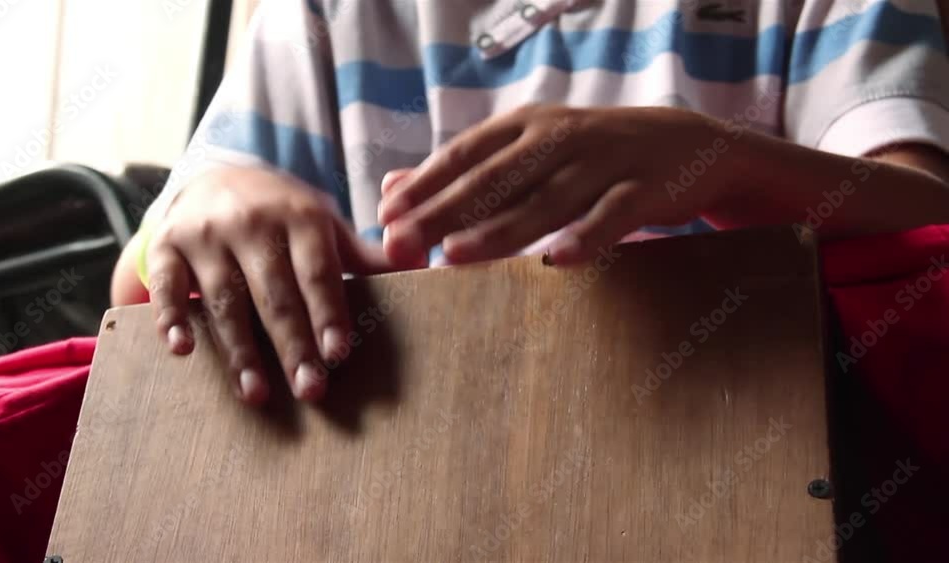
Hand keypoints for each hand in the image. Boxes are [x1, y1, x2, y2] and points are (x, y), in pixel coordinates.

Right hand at [146, 165, 391, 403]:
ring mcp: (206, 235)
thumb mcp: (325, 226)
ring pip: (223, 298)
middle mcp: (252, 222)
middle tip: (310, 390)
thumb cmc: (284, 216)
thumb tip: (423, 261)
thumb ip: (368, 255)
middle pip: (274, 293)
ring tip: (257, 393)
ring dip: (240, 349)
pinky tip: (182, 351)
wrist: (215, 177)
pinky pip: (167, 286)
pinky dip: (171, 316)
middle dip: (292, 344)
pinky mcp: (167, 247)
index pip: (316, 271)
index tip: (338, 352)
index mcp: (299, 216)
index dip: (327, 311)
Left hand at [377, 104, 735, 265]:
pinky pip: (612, 215)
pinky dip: (586, 237)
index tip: (384, 216)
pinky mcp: (644, 188)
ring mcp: (603, 161)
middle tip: (401, 244)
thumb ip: (464, 171)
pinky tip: (558, 261)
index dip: (424, 185)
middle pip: (494, 179)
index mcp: (525, 125)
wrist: (685, 143)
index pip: (464, 155)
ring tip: (455, 256)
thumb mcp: (527, 151)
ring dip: (499, 230)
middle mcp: (559, 136)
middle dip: (443, 212)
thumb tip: (391, 187)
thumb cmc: (591, 154)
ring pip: (545, 200)